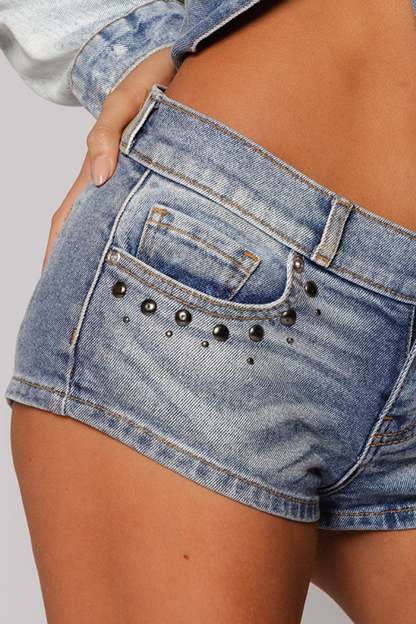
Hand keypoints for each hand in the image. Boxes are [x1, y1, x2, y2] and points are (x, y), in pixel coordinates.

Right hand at [41, 47, 176, 271]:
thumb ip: (106, 135)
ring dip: (112, 257)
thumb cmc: (151, 83)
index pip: (68, 218)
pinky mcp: (161, 183)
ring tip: (115, 291)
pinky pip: (148, 217)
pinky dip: (145, 240)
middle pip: (90, 231)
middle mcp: (114, 185)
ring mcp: (136, 186)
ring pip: (118, 228)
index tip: (53, 280)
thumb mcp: (123, 103)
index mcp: (97, 172)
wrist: (185, 67)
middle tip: (83, 301)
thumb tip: (97, 178)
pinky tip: (155, 260)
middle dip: (83, 264)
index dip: (59, 249)